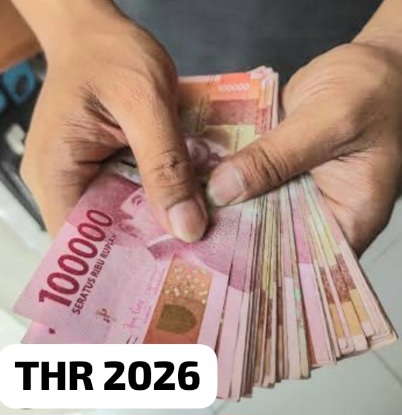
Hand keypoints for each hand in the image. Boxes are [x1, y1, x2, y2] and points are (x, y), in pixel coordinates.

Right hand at [21, 6, 206, 240]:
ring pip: (122, 218)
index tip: (168, 275)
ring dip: (157, 223)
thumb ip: (165, 166)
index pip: (82, 243)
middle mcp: (63, 182)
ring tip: (198, 237)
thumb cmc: (112, 54)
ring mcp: (83, 176)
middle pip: (105, 235)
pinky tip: (186, 203)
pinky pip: (130, 195)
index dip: (124, 263)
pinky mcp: (103, 167)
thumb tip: (187, 228)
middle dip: (149, 247)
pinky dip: (157, 200)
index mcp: (56, 172)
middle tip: (195, 261)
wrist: (99, 31)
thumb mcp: (146, 103)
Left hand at [207, 42, 401, 253]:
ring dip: (227, 208)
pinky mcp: (278, 170)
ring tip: (187, 214)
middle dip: (236, 238)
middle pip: (274, 238)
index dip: (265, 267)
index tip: (220, 265)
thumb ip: (277, 158)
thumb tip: (223, 190)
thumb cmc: (369, 90)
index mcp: (349, 217)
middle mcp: (320, 212)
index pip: (306, 262)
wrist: (367, 64)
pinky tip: (197, 183)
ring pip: (257, 210)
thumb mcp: (328, 121)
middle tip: (193, 240)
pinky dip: (229, 181)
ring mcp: (297, 191)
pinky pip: (251, 182)